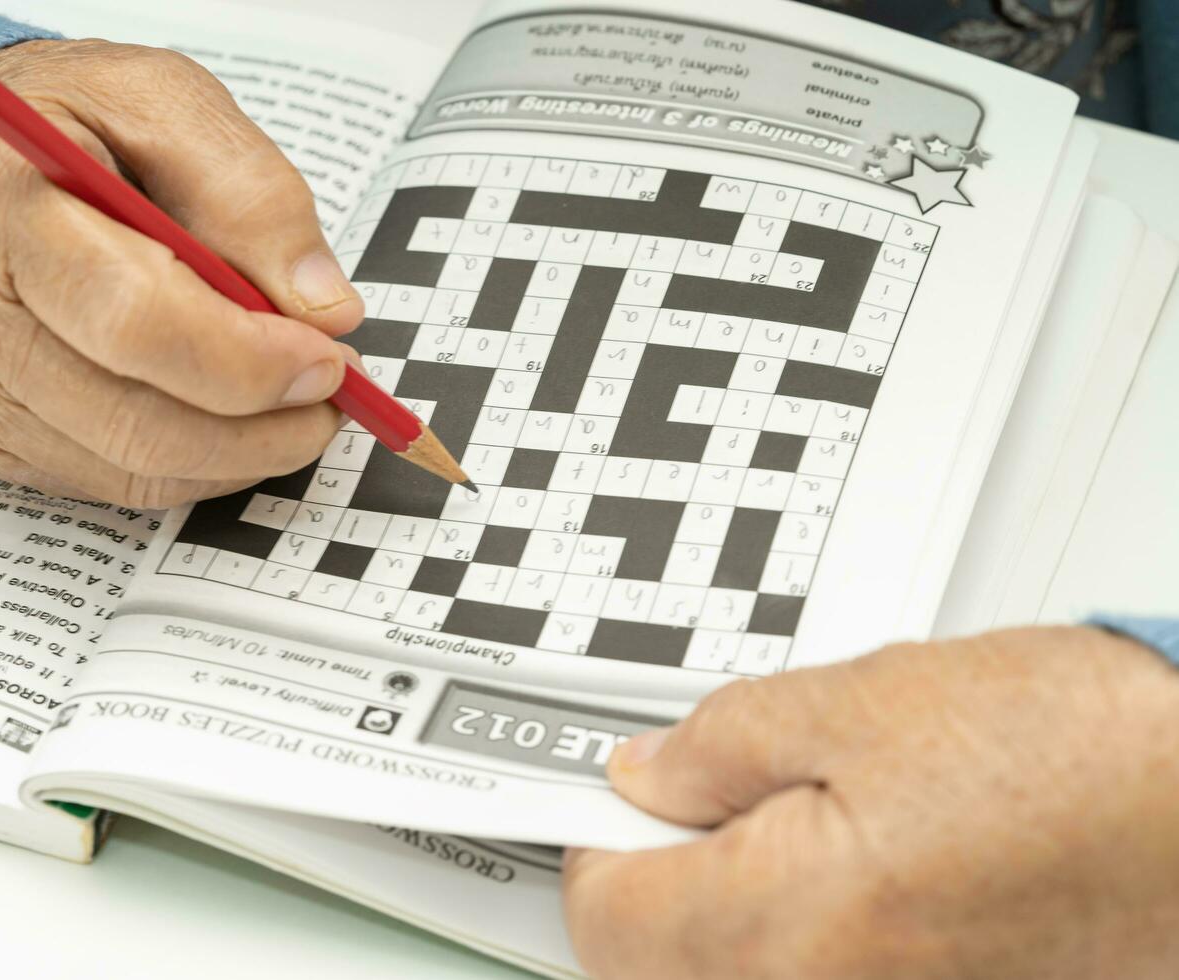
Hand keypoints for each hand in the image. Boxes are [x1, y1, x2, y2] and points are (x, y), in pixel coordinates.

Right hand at [0, 40, 362, 505]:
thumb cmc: (67, 124)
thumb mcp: (165, 101)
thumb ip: (251, 196)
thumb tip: (325, 312)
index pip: (133, 320)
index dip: (247, 359)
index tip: (329, 361)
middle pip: (132, 423)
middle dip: (259, 430)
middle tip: (330, 398)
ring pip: (127, 472)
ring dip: (236, 456)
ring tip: (290, 404)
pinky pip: (104, 484)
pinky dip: (186, 465)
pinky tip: (221, 416)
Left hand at [565, 627, 1178, 978]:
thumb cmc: (1081, 759)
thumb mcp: (860, 702)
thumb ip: (717, 744)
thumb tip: (644, 775)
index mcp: (786, 932)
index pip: (603, 914)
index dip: (596, 835)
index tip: (614, 795)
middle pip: (659, 967)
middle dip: (665, 879)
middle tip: (717, 799)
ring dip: (733, 914)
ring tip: (814, 829)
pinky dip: (803, 945)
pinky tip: (863, 879)